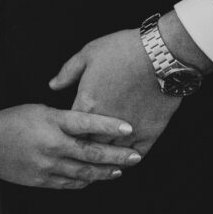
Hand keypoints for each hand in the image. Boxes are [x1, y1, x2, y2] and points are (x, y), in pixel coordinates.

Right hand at [0, 103, 141, 188]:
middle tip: (135, 156)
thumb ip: (63, 118)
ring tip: (121, 169)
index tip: (128, 128)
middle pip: (91, 153)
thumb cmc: (11, 121)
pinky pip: (70, 183)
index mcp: (51, 122)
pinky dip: (86, 181)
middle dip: (117, 156)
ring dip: (106, 172)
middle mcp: (52, 145)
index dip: (109, 126)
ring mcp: (48, 166)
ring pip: (85, 173)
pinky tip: (96, 178)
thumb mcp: (37, 109)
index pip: (86, 123)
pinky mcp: (42, 181)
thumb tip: (87, 124)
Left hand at [50, 29, 181, 157]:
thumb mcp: (88, 54)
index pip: (70, 130)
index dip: (67, 133)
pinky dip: (129, 160)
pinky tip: (124, 159)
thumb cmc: (122, 49)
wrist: (160, 54)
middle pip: (88, 146)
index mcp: (87, 104)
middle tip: (78, 156)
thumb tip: (52, 85)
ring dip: (105, 158)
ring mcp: (128, 131)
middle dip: (83, 150)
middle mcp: (105, 123)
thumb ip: (67, 73)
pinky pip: (136, 156)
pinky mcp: (149, 133)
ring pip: (112, 155)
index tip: (65, 136)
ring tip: (100, 163)